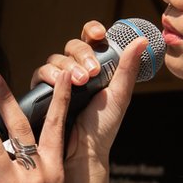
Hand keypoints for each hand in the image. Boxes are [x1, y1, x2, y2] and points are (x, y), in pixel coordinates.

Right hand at [31, 21, 147, 166]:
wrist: (83, 151)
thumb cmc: (103, 127)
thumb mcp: (120, 95)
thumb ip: (128, 67)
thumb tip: (142, 40)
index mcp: (97, 68)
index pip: (91, 41)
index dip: (92, 31)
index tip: (99, 34)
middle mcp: (77, 71)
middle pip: (73, 46)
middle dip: (83, 55)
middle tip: (93, 72)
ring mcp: (59, 80)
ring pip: (57, 58)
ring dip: (69, 66)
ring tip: (80, 83)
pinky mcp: (43, 91)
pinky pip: (40, 73)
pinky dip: (49, 74)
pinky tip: (58, 83)